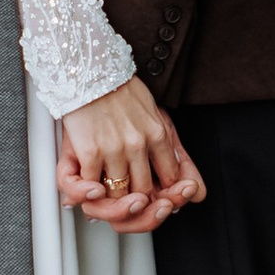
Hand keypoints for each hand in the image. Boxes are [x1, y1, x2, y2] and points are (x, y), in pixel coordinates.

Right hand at [58, 75, 204, 228]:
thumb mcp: (154, 112)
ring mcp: (114, 149)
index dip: (163, 194)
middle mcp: (138, 143)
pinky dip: (91, 192)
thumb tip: (184, 171)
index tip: (157, 197)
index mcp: (158, 133)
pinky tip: (92, 189)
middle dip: (138, 202)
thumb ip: (169, 143)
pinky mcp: (90, 151)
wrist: (89, 70)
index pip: (169, 179)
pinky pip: (93, 186)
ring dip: (112, 198)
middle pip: (144, 191)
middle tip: (131, 204)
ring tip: (109, 195)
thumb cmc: (119, 90)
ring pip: (119, 193)